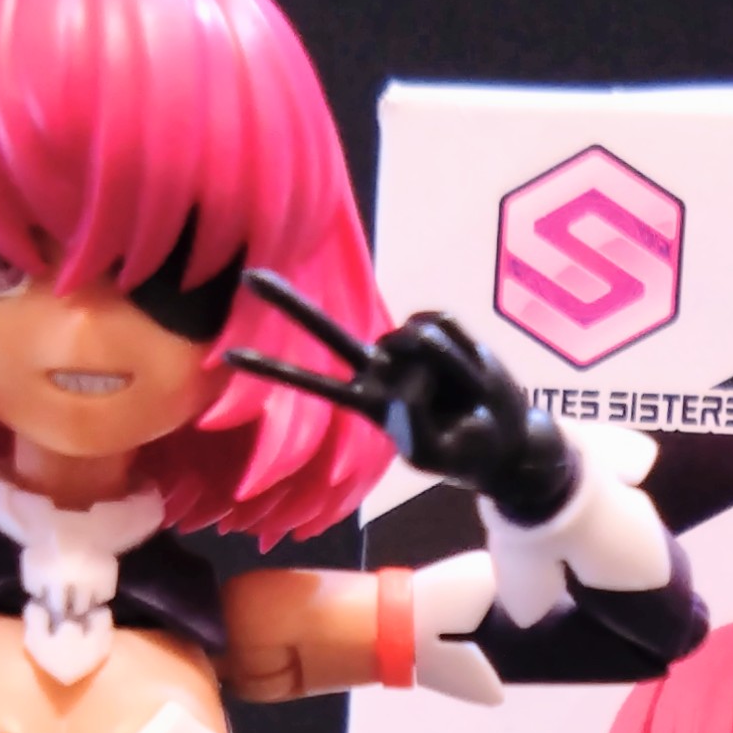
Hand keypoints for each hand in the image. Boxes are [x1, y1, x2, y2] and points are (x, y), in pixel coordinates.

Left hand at [232, 276, 576, 521]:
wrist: (504, 439)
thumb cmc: (464, 455)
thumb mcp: (432, 454)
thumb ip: (412, 422)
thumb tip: (408, 373)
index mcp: (367, 403)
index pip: (313, 384)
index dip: (274, 369)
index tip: (228, 355)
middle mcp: (378, 369)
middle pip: (327, 332)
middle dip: (289, 305)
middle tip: (248, 277)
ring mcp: (405, 349)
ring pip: (410, 336)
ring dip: (443, 364)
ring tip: (462, 394)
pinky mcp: (437, 331)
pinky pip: (439, 325)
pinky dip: (458, 349)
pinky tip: (469, 371)